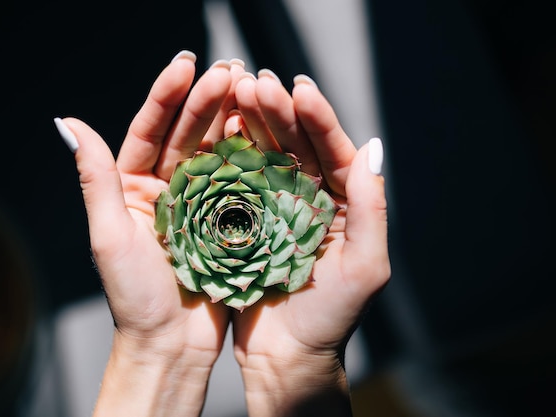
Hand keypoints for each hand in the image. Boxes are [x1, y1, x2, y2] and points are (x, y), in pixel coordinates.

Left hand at [56, 51, 240, 416]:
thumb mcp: (109, 235)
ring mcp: (201, 204)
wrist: (173, 344)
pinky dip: (253, 155)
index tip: (185, 66)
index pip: (148, 132)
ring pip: (217, 152)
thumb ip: (95, 178)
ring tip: (251, 89)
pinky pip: (241, 182)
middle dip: (206, 101)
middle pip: (186, 136)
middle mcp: (167, 189)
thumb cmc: (135, 297)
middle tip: (229, 70)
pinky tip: (266, 130)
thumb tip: (67, 122)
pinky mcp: (229, 221)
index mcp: (134, 188)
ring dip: (232, 120)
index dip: (165, 98)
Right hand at [228, 70, 390, 416]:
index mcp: (340, 204)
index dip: (318, 119)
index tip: (299, 88)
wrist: (286, 356)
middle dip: (277, 112)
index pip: (332, 152)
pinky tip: (215, 130)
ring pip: (262, 156)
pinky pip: (235, 182)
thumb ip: (371, 208)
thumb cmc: (330, 317)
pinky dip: (226, 155)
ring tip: (233, 91)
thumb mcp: (364, 266)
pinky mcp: (243, 221)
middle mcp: (307, 199)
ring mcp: (273, 208)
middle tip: (256, 81)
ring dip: (250, 123)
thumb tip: (373, 147)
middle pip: (295, 146)